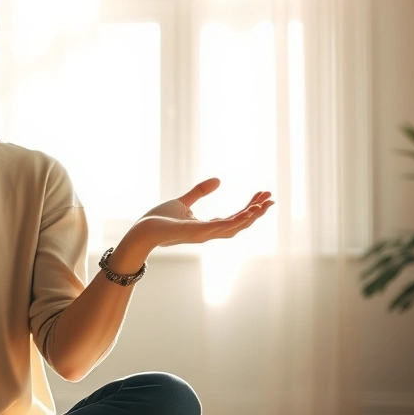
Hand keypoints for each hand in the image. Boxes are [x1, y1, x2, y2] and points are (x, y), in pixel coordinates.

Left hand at [132, 178, 273, 248]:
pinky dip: (235, 220)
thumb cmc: (159, 220)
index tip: (262, 194)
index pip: (234, 217)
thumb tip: (218, 180)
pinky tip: (247, 212)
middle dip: (256, 212)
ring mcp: (204, 234)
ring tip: (264, 204)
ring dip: (250, 216)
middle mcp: (209, 232)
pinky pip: (220, 227)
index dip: (250, 208)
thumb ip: (200, 192)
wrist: (142, 229)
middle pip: (240, 223)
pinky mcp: (196, 232)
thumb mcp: (184, 202)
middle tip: (271, 198)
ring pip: (234, 227)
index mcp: (208, 226)